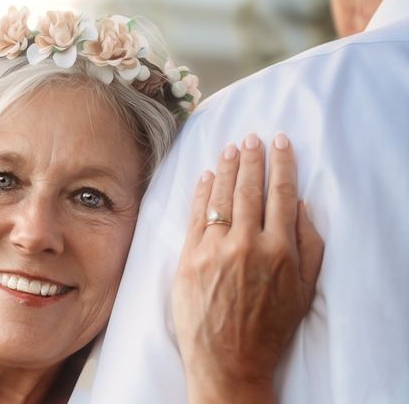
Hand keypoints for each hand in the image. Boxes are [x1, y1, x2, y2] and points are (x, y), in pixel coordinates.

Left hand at [171, 133, 323, 403]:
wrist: (228, 360)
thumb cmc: (270, 327)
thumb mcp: (304, 290)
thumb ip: (308, 244)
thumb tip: (300, 204)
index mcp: (279, 250)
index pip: (280, 194)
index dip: (281, 164)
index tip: (279, 142)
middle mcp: (246, 243)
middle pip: (249, 189)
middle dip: (252, 158)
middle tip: (251, 137)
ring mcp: (214, 249)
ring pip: (220, 197)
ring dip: (226, 169)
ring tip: (230, 149)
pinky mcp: (188, 258)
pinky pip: (194, 216)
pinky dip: (200, 192)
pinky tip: (205, 176)